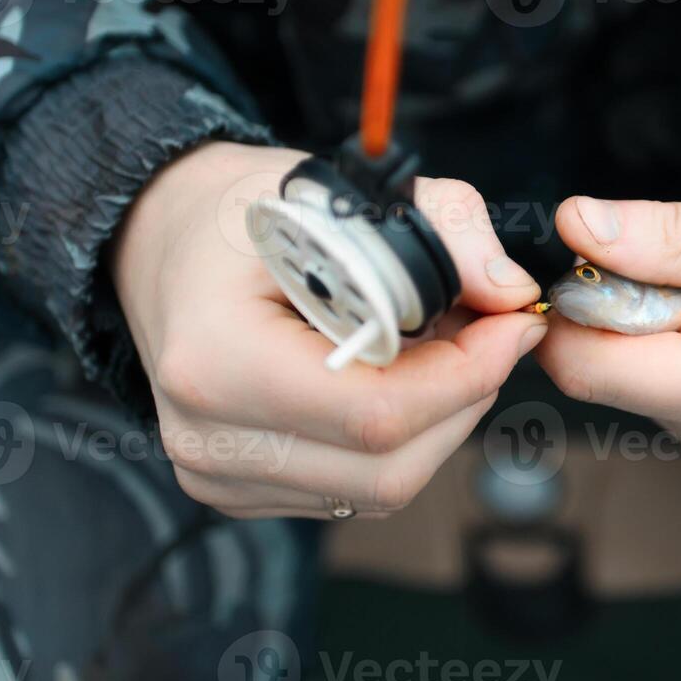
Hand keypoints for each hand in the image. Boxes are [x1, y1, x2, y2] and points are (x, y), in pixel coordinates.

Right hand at [110, 141, 546, 518]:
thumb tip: (511, 292)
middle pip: (390, 466)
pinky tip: (400, 379)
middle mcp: (208, 437)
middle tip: (491, 332)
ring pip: (382, 486)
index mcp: (217, 359)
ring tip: (445, 348)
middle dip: (464, 400)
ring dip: (440, 422)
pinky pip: (356, 490)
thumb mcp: (341, 188)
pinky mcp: (239, 492)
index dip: (467, 376)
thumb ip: (443, 228)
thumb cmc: (248, 213)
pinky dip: (402, 440)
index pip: (377, 411)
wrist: (166, 241)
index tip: (514, 324)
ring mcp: (219, 476)